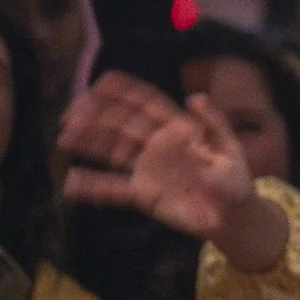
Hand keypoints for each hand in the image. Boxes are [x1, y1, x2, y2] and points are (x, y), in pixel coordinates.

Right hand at [62, 74, 254, 241]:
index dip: (126, 92)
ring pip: (113, 152)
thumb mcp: (230, 148)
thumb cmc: (235, 179)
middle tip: (71, 112)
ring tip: (65, 136)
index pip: (147, 105)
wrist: (232, 216)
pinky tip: (72, 182)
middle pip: (123, 126)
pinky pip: (114, 189)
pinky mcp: (143, 194)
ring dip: (90, 143)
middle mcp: (157, 145)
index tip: (101, 82)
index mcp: (178, 129)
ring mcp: (148, 169)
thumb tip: (195, 97)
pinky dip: (93, 186)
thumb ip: (213, 124)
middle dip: (98, 118)